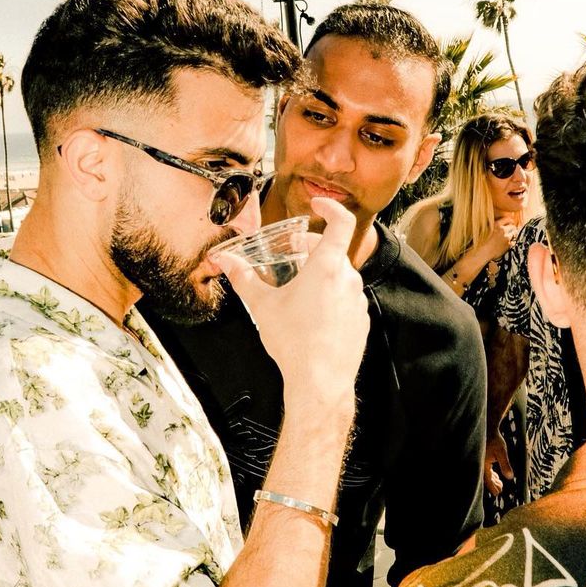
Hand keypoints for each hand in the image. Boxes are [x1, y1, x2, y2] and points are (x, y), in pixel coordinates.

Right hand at [215, 198, 368, 409]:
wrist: (320, 382)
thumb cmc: (294, 342)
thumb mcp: (263, 306)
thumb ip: (243, 278)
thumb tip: (224, 260)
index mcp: (328, 267)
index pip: (341, 222)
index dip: (331, 207)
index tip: (318, 204)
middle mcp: (349, 279)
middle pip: (334, 250)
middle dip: (312, 246)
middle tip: (293, 251)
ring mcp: (358, 301)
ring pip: (340, 276)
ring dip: (321, 274)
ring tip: (298, 289)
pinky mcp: (361, 321)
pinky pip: (346, 299)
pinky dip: (330, 296)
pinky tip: (311, 315)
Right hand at [482, 218, 519, 262]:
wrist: (482, 252)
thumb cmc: (481, 241)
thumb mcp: (485, 229)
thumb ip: (493, 225)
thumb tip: (499, 223)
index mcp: (497, 225)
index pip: (508, 219)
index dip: (510, 221)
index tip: (510, 223)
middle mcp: (503, 230)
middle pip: (513, 226)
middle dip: (511, 228)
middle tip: (509, 231)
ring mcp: (506, 238)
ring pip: (514, 234)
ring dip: (512, 235)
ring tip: (507, 237)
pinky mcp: (508, 245)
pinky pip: (513, 242)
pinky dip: (511, 242)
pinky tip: (506, 244)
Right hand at [484, 428, 512, 496]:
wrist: (487, 428)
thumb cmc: (494, 439)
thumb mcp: (502, 452)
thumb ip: (505, 464)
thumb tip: (510, 477)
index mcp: (483, 464)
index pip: (487, 480)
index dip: (493, 488)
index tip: (498, 493)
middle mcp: (479, 464)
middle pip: (485, 479)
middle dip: (493, 485)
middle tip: (500, 490)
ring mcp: (479, 461)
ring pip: (485, 474)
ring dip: (492, 479)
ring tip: (500, 483)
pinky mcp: (481, 458)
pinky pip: (484, 469)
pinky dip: (491, 474)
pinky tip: (496, 475)